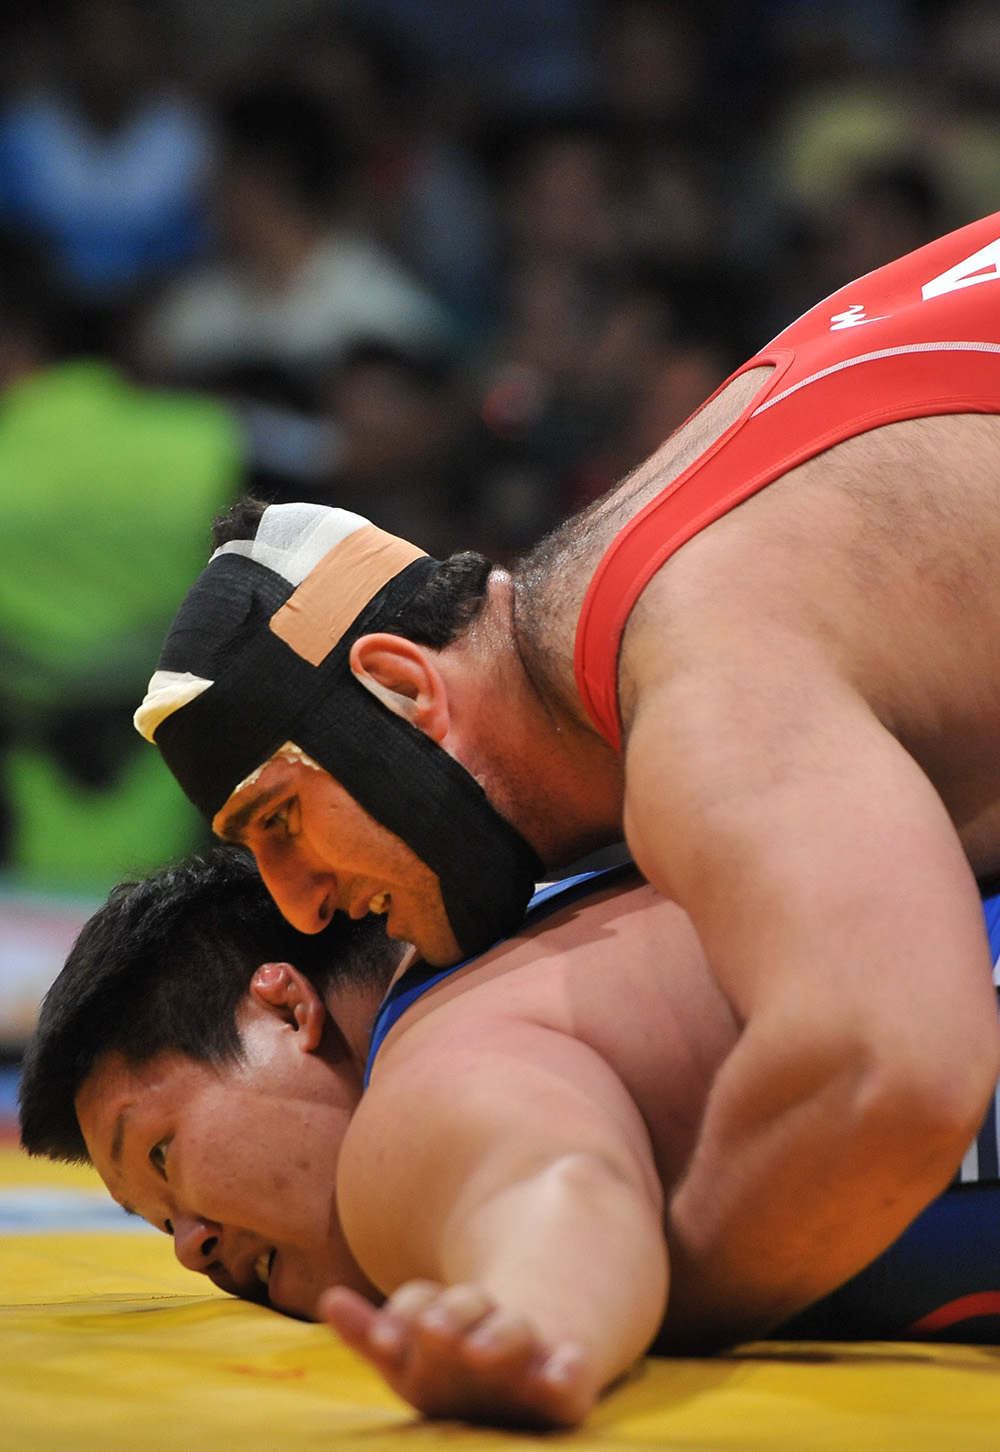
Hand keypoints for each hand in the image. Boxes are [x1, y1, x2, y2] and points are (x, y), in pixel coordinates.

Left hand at [318, 1280, 595, 1428]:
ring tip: (479, 1348)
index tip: (380, 1342)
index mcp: (446, 1319)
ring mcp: (526, 1350)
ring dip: (496, 1335)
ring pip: (510, 1330)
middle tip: (432, 1333)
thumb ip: (371, 1334)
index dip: (399, 1319)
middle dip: (447, 1318)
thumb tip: (328, 1298)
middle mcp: (484, 1327)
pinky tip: (559, 1377)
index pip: (417, 1303)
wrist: (535, 1371)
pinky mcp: (564, 1383)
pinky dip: (568, 1371)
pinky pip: (570, 1374)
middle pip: (463, 1306)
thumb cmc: (455, 1374)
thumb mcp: (410, 1360)